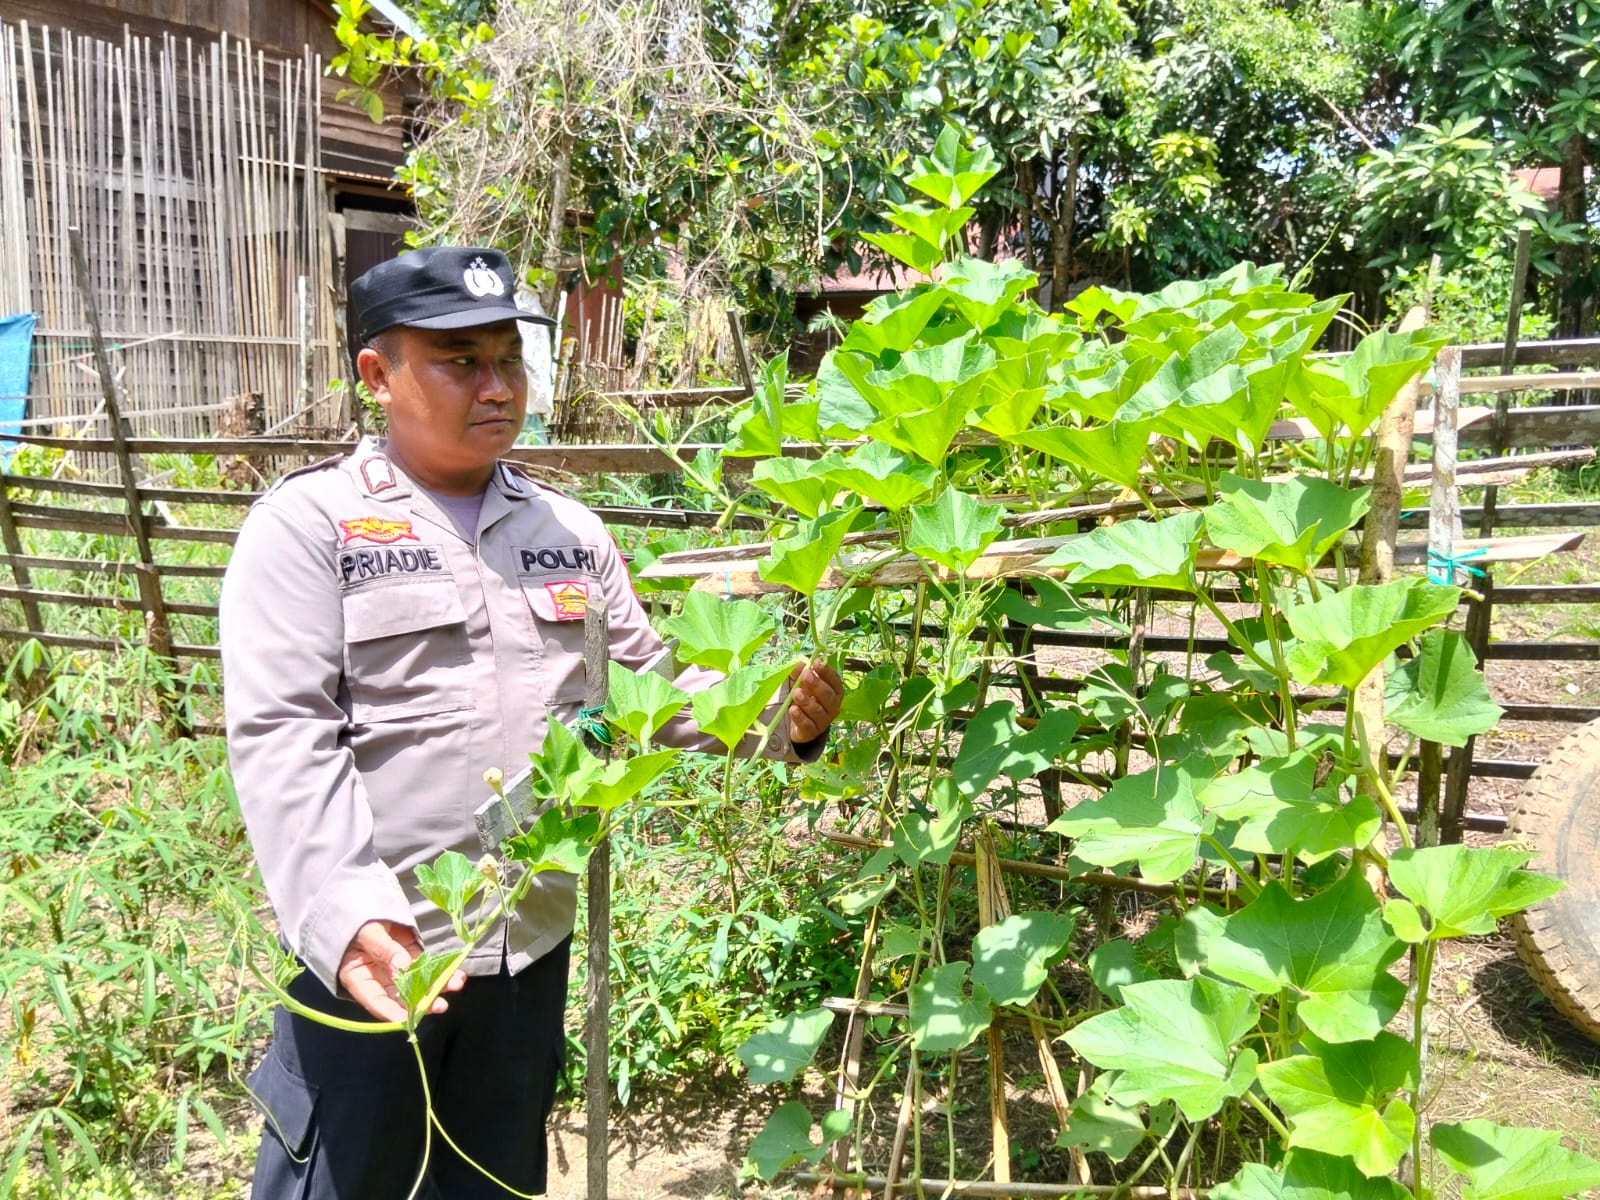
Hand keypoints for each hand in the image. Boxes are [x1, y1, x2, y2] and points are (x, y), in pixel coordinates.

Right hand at [337, 919, 465, 1022]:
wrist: (362, 896)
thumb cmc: (357, 917)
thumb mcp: (366, 932)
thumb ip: (384, 949)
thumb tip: (402, 968)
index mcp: (358, 976)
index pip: (376, 1001)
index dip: (392, 1013)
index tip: (410, 1018)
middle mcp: (378, 976)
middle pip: (400, 996)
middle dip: (422, 1002)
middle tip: (440, 1005)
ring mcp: (395, 965)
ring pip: (418, 982)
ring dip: (437, 985)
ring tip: (456, 984)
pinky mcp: (409, 953)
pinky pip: (426, 965)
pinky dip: (440, 970)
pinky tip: (455, 972)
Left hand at [788, 660, 843, 744]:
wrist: (800, 726)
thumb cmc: (805, 699)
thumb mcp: (800, 684)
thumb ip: (799, 674)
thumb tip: (799, 665)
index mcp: (834, 692)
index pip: (835, 681)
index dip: (826, 672)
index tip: (816, 663)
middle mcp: (833, 706)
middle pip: (828, 695)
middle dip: (817, 684)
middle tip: (806, 676)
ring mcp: (824, 721)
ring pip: (818, 710)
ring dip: (807, 701)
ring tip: (796, 693)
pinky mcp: (812, 732)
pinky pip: (807, 725)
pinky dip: (800, 717)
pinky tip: (793, 709)